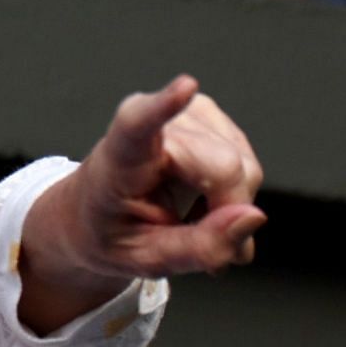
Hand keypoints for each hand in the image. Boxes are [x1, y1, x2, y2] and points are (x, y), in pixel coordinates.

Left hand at [19, 76, 264, 333]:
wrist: (92, 213)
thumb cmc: (110, 234)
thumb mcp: (144, 260)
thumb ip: (199, 247)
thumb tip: (254, 217)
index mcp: (118, 158)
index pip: (138, 126)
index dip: (165, 107)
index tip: (185, 86)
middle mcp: (156, 126)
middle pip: (224, 166)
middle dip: (228, 212)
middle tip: (202, 249)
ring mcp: (187, 114)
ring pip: (245, 167)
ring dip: (230, 206)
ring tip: (190, 221)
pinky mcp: (208, 115)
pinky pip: (247, 164)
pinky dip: (233, 193)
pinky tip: (202, 203)